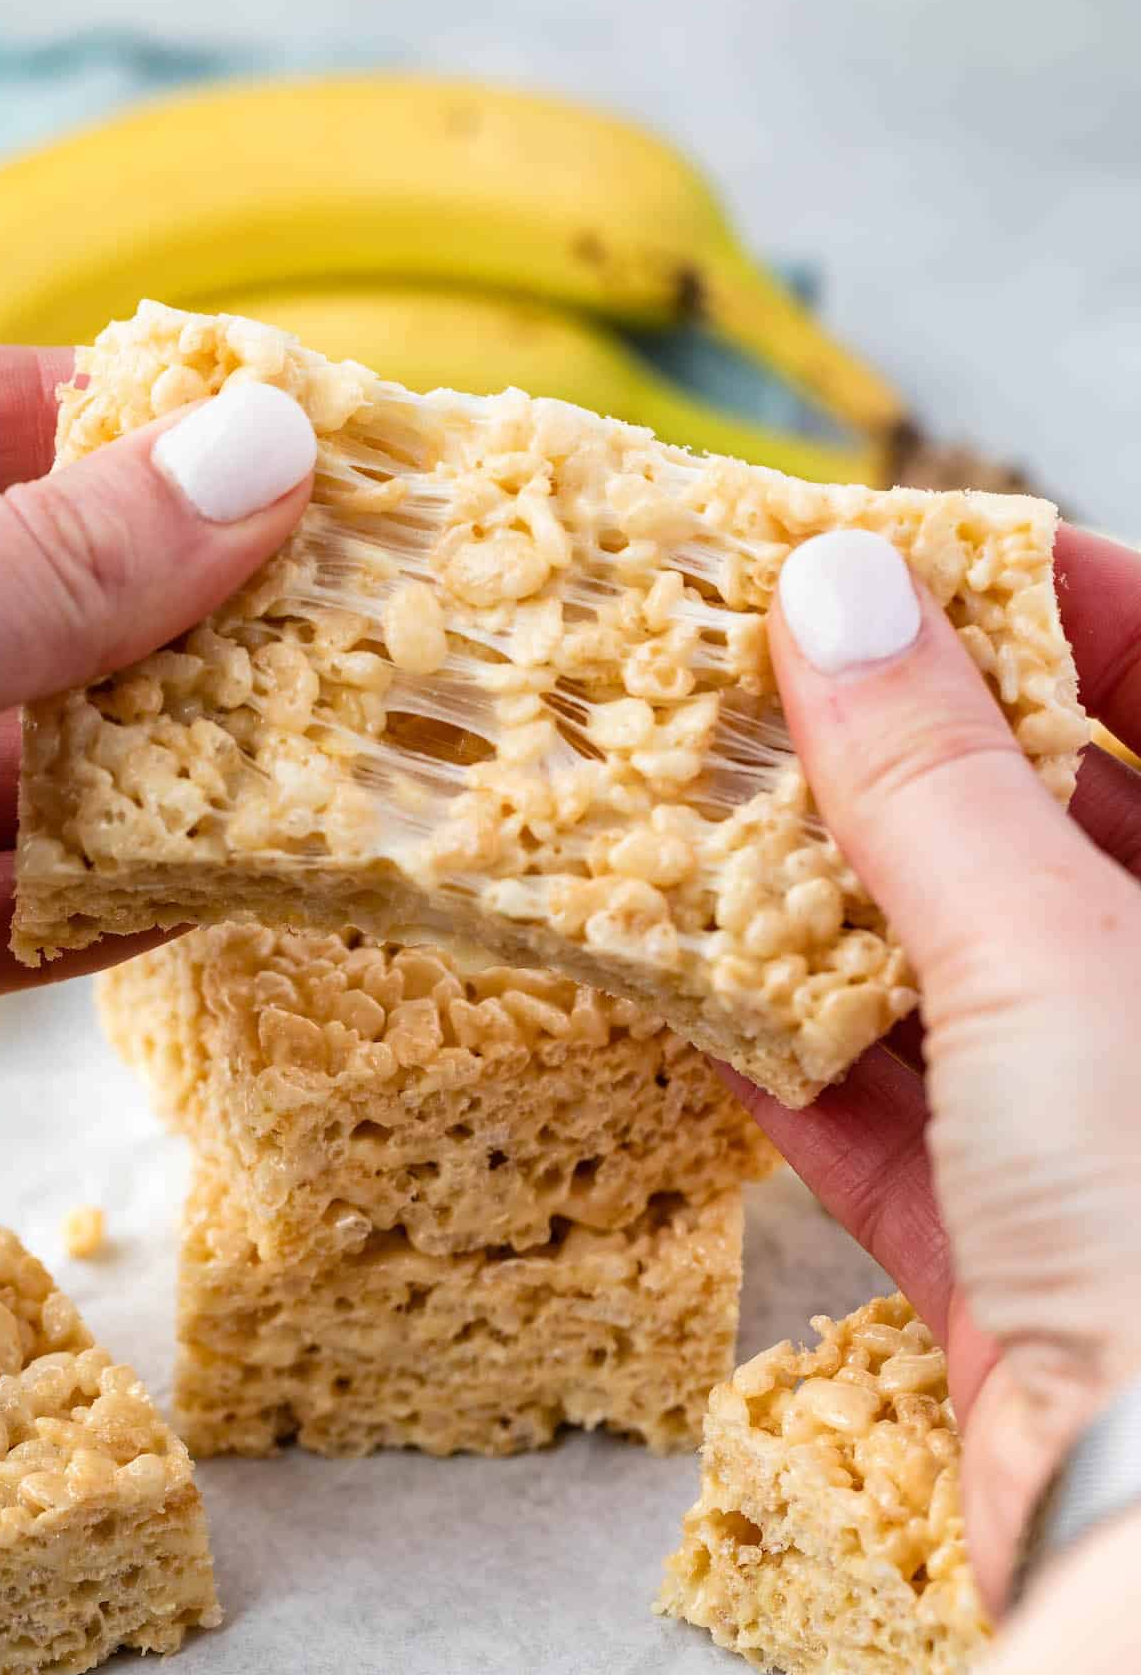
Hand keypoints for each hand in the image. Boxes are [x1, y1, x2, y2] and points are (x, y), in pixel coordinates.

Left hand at [0, 341, 315, 1006]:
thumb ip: (45, 565)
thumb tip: (263, 456)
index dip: (156, 421)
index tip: (314, 447)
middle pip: (41, 608)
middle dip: (194, 627)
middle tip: (364, 632)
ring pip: (18, 776)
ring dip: (163, 790)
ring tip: (322, 783)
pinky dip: (74, 915)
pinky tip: (185, 903)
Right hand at [717, 522, 1140, 1629]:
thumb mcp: (1050, 958)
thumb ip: (931, 780)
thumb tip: (836, 595)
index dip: (1062, 602)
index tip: (926, 552)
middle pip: (1052, 824)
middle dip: (907, 750)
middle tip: (773, 670)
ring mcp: (1113, 1132)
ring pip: (954, 968)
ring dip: (822, 900)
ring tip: (701, 808)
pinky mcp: (1019, 1246)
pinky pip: (896, 1115)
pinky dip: (795, 1056)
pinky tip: (699, 992)